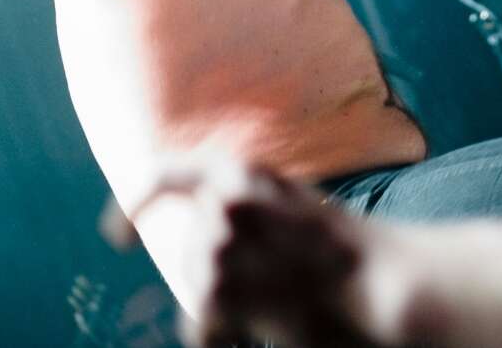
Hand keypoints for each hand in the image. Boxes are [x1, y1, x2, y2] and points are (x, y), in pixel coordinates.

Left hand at [123, 153, 394, 347]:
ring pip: (197, 288)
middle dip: (216, 281)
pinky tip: (256, 335)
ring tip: (278, 306)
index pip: (161, 178)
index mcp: (241, 170)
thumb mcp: (292, 206)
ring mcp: (218, 240)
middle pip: (192, 253)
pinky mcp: (216, 286)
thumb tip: (201, 234)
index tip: (117, 243)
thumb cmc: (346, 256)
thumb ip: (245, 206)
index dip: (131, 210)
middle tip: (271, 295)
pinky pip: (198, 326)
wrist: (384, 286)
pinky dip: (219, 339)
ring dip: (227, 310)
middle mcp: (223, 197)